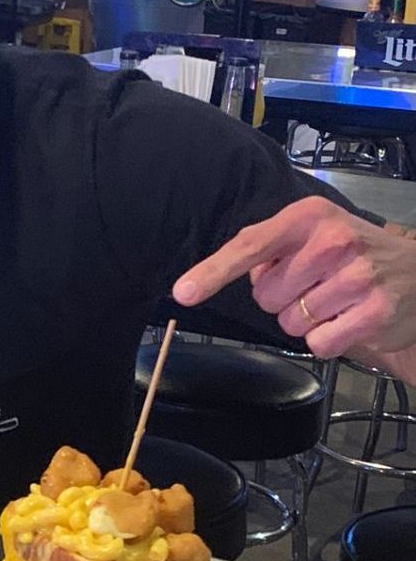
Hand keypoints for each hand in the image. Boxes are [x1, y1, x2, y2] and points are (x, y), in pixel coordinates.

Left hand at [173, 196, 415, 360]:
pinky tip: (348, 318)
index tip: (184, 292)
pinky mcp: (376, 312)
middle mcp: (334, 241)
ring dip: (305, 320)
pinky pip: (318, 343)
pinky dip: (326, 339)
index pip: (249, 246)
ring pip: (290, 322)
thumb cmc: (350, 254)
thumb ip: (264, 248)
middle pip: (265, 295)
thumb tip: (234, 272)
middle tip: (314, 285)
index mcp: (308, 217)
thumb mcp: (309, 233)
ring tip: (334, 300)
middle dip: (281, 298)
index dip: (212, 272)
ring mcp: (358, 276)